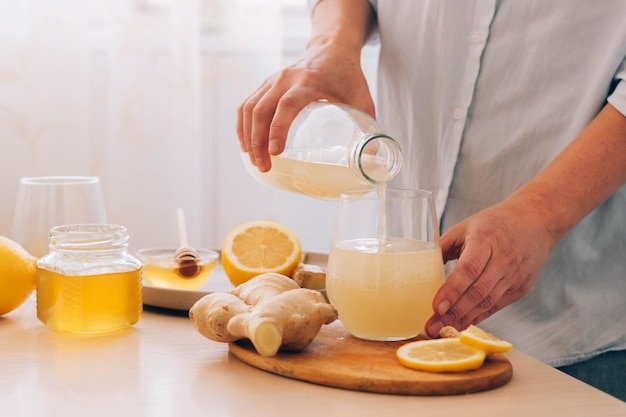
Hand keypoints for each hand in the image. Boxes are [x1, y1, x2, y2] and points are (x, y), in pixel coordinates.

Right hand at [236, 42, 373, 172]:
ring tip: (255, 161)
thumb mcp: (362, 99)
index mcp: (310, 81)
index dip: (278, 129)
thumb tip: (369, 161)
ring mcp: (273, 80)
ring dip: (248, 137)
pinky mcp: (266, 84)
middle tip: (264, 166)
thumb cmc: (348, 75)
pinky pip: (247, 105)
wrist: (331, 47)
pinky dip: (243, 126)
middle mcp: (286, 78)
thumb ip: (367, 128)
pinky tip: (246, 144)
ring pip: (250, 108)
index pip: (287, 105)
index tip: (276, 152)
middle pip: (262, 110)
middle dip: (258, 141)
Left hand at [425, 195, 554, 337]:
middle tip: (431, 327)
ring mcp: (515, 275)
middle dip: (453, 313)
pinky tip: (460, 324)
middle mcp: (504, 258)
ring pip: (487, 303)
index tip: (435, 307)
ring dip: (463, 319)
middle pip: (478, 292)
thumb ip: (443, 246)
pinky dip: (477, 317)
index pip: (469, 269)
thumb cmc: (495, 222)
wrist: (535, 220)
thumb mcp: (466, 226)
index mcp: (486, 239)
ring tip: (441, 330)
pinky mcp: (521, 287)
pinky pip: (496, 306)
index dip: (452, 290)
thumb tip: (418, 266)